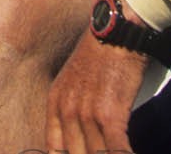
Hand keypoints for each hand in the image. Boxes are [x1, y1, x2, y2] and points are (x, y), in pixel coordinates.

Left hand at [46, 27, 146, 153]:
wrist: (117, 29)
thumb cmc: (103, 51)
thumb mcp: (75, 77)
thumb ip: (73, 104)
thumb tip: (82, 130)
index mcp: (56, 102)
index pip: (52, 147)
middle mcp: (67, 111)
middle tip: (98, 153)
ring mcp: (86, 114)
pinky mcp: (110, 115)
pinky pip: (115, 150)